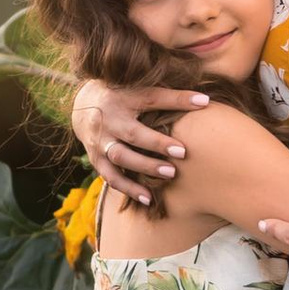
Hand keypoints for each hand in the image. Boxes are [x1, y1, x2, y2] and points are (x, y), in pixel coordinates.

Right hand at [72, 75, 208, 208]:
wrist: (83, 107)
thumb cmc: (123, 97)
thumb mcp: (142, 91)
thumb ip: (171, 96)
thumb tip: (205, 101)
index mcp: (123, 99)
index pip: (151, 98)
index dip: (176, 101)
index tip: (202, 104)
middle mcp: (108, 120)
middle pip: (132, 134)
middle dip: (156, 145)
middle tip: (182, 153)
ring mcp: (99, 141)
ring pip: (121, 157)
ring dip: (145, 167)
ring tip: (170, 174)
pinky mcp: (95, 159)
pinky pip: (111, 177)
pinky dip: (128, 188)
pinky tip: (148, 198)